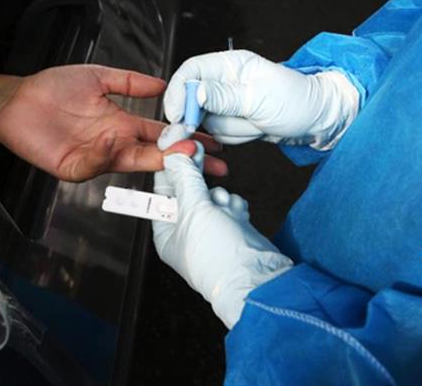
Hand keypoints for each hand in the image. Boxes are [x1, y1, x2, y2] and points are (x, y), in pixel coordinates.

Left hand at [0, 65, 227, 181]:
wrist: (16, 100)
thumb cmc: (52, 89)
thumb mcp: (97, 78)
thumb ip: (129, 82)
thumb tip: (162, 83)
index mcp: (121, 124)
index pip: (161, 136)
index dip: (185, 139)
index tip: (210, 142)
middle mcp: (113, 144)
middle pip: (155, 155)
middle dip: (183, 160)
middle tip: (210, 162)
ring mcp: (94, 157)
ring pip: (130, 163)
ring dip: (153, 161)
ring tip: (178, 154)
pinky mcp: (71, 166)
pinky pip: (92, 164)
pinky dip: (103, 155)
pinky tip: (114, 142)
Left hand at [153, 128, 291, 327]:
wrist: (258, 280)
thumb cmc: (219, 257)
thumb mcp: (195, 210)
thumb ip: (186, 178)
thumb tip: (175, 154)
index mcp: (166, 232)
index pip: (162, 189)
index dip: (170, 165)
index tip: (177, 142)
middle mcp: (185, 232)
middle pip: (188, 190)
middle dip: (199, 179)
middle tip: (203, 155)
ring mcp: (209, 231)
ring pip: (211, 195)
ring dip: (219, 195)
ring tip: (225, 208)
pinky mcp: (231, 230)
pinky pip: (229, 205)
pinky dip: (234, 206)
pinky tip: (237, 216)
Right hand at [164, 50, 358, 148]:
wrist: (318, 120)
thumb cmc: (298, 101)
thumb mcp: (260, 98)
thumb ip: (224, 96)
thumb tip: (194, 93)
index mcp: (231, 64)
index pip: (191, 70)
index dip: (178, 91)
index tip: (177, 114)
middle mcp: (226, 80)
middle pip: (193, 99)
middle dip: (207, 116)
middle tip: (225, 125)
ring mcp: (229, 102)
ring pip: (207, 121)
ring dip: (230, 128)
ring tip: (255, 123)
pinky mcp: (234, 119)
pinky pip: (220, 132)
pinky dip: (236, 136)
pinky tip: (256, 129)